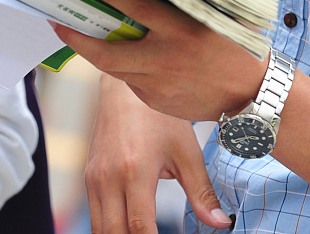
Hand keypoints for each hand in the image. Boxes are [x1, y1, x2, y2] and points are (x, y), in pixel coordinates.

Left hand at [52, 0, 266, 122]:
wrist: (254, 97)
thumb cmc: (236, 46)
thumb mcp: (219, 14)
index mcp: (183, 31)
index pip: (138, 7)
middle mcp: (166, 60)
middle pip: (108, 53)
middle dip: (77, 38)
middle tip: (58, 22)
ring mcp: (159, 86)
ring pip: (114, 68)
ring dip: (94, 51)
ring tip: (78, 33)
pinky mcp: (157, 103)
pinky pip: (131, 82)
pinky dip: (126, 67)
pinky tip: (127, 56)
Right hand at [86, 76, 231, 233]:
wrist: (123, 90)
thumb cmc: (156, 117)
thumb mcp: (186, 152)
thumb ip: (201, 192)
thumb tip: (220, 223)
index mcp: (134, 171)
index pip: (140, 226)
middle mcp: (108, 177)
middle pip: (114, 233)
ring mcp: (94, 178)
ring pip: (99, 228)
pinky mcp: (88, 177)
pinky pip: (94, 214)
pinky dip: (108, 228)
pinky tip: (127, 230)